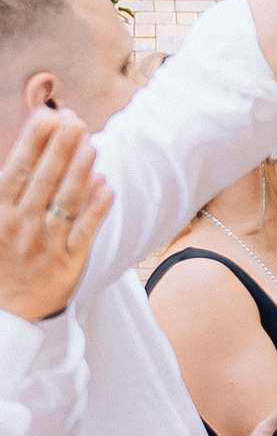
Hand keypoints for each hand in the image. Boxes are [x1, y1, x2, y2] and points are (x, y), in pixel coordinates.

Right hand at [0, 111, 111, 321]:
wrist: (2, 318)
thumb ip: (4, 194)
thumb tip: (15, 163)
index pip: (15, 172)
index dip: (33, 143)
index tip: (46, 117)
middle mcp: (21, 228)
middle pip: (43, 181)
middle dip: (60, 148)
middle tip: (76, 120)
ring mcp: (46, 246)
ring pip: (66, 202)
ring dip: (80, 171)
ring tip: (92, 144)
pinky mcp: (68, 264)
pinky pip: (84, 232)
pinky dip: (96, 208)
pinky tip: (106, 185)